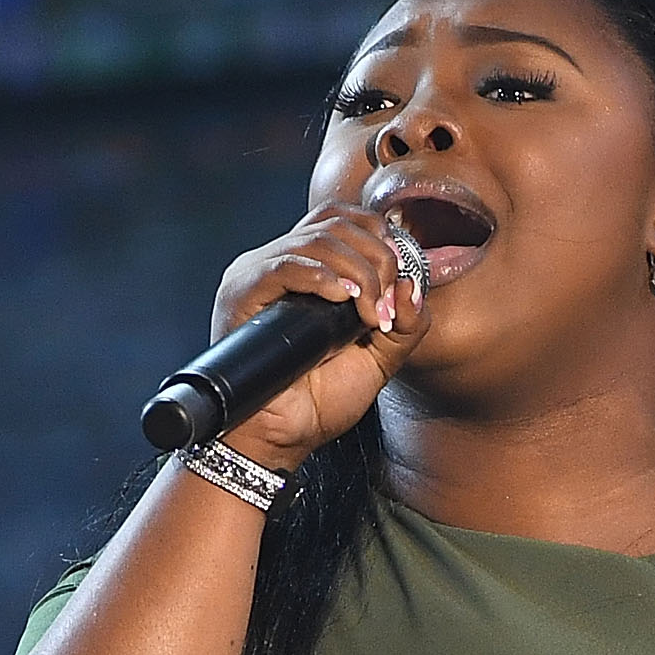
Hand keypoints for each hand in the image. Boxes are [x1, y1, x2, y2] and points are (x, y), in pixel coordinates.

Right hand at [208, 203, 428, 471]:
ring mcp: (259, 274)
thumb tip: (412, 286)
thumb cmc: (320, 400)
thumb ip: (406, 325)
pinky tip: (342, 299)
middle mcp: (282, 262)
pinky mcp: (242, 292)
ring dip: (357, 273)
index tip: (400, 279)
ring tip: (366, 314)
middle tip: (383, 307)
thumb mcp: (380, 359)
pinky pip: (283, 265)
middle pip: (337, 223)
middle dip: (377, 260)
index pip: (345, 218)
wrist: (282, 436)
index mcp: (311, 268)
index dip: (380, 236)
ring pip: (316, 240)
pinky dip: (321, 277)